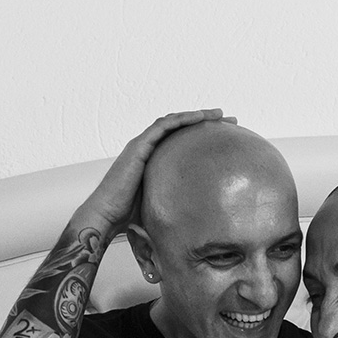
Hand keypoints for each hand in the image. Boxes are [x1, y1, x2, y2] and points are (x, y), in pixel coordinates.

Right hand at [73, 109, 235, 237]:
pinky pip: (164, 126)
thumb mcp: (162, 206)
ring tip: (220, 114)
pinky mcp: (140, 146)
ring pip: (174, 122)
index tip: (225, 138)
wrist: (107, 215)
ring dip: (198, 115)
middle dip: (206, 122)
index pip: (182, 142)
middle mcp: (148, 149)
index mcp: (154, 161)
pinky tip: (199, 117)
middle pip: (181, 129)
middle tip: (230, 121)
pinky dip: (182, 119)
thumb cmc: (129, 216)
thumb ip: (178, 206)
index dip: (203, 137)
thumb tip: (202, 223)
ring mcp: (143, 145)